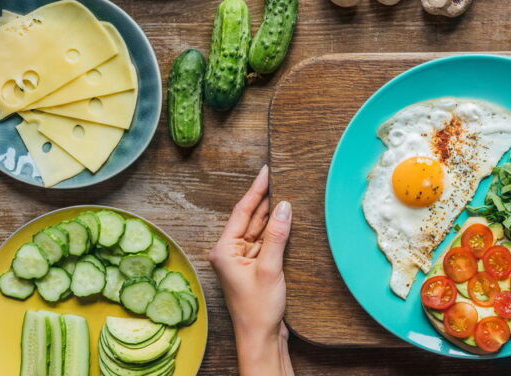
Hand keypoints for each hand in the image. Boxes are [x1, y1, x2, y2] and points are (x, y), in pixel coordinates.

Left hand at [209, 165, 294, 375]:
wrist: (260, 337)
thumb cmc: (257, 309)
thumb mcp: (269, 268)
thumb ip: (277, 235)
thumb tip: (284, 206)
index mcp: (224, 250)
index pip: (242, 212)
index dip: (256, 190)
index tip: (265, 172)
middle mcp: (229, 253)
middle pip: (249, 218)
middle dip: (264, 199)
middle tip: (277, 176)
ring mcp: (242, 261)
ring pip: (258, 230)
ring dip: (271, 215)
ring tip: (284, 192)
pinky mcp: (254, 268)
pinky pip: (265, 243)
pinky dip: (275, 232)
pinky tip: (285, 220)